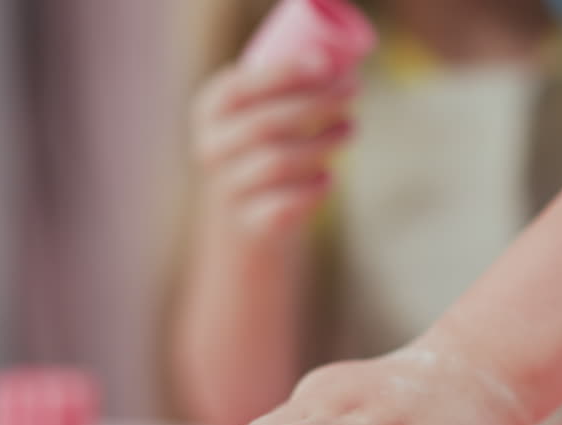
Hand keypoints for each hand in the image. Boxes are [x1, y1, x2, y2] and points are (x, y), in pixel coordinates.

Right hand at [192, 56, 355, 245]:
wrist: (244, 217)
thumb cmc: (264, 149)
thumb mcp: (261, 112)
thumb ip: (286, 88)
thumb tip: (344, 65)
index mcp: (209, 111)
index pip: (240, 87)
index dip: (283, 73)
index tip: (326, 64)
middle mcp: (210, 148)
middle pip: (265, 123)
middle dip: (316, 104)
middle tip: (352, 94)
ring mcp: (226, 188)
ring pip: (277, 162)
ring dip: (322, 143)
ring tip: (349, 130)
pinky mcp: (249, 223)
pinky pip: (284, 205)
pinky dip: (312, 189)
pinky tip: (328, 178)